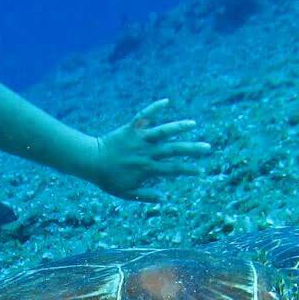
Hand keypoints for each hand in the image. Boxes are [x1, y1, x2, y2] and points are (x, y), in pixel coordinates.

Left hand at [90, 99, 212, 201]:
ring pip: (163, 132)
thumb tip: (164, 198)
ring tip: (193, 124)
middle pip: (174, 150)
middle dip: (192, 149)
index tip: (201, 171)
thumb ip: (145, 195)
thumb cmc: (108, 179)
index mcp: (147, 169)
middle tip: (207, 147)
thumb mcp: (126, 193)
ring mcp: (140, 139)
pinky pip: (144, 116)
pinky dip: (154, 108)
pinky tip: (166, 101)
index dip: (188, 170)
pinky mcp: (131, 128)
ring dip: (179, 127)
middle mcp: (147, 153)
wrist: (91, 161)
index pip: (173, 170)